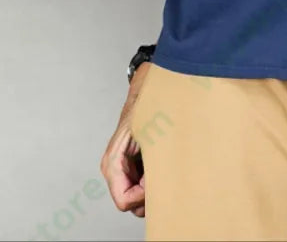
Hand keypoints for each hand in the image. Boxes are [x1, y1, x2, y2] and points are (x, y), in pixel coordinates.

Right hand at [99, 63, 150, 217]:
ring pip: (139, 197)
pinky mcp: (132, 167)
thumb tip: (154, 186)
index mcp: (112, 164)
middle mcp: (113, 170)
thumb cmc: (146, 109)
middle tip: (162, 172)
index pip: (125, 202)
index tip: (157, 180)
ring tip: (163, 165)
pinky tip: (163, 163)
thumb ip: (150, 161)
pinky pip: (143, 186)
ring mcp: (122, 170)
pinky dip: (155, 180)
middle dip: (150, 193)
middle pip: (132, 204)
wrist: (147, 93)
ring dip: (154, 186)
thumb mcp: (149, 134)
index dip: (143, 196)